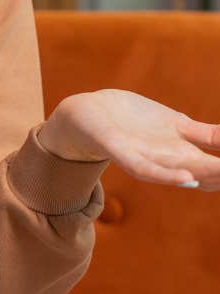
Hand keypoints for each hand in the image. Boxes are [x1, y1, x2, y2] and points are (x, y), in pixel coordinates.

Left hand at [39, 89, 219, 190]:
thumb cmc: (133, 122)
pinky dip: (166, 174)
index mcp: (188, 151)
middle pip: (213, 173)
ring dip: (211, 176)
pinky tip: (188, 176)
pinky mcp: (121, 150)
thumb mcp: (177, 125)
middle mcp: (172, 159)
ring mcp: (148, 156)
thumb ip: (207, 135)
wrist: (86, 116)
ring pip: (184, 173)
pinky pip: (145, 168)